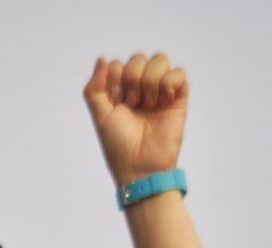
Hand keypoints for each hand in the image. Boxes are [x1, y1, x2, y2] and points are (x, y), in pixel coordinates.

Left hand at [84, 54, 187, 186]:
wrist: (141, 165)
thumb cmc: (119, 146)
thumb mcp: (99, 117)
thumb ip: (93, 89)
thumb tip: (101, 59)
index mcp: (121, 92)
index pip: (118, 65)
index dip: (115, 80)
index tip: (116, 102)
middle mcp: (141, 89)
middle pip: (138, 58)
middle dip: (133, 79)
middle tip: (132, 104)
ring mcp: (160, 92)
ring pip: (160, 60)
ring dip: (150, 81)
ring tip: (148, 105)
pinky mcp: (178, 98)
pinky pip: (178, 73)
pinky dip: (169, 83)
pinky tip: (163, 102)